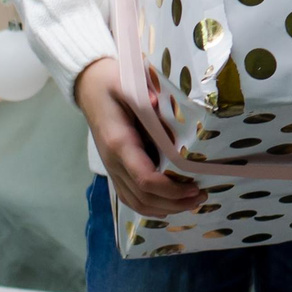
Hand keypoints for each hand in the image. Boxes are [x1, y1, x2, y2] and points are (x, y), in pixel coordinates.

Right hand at [76, 56, 204, 218]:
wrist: (89, 88)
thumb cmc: (111, 83)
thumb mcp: (126, 83)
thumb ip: (142, 95)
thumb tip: (157, 104)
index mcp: (120, 143)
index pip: (144, 179)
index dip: (170, 190)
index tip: (194, 188)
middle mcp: (114, 162)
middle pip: (143, 197)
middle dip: (174, 203)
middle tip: (202, 197)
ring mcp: (112, 169)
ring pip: (136, 202)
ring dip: (165, 208)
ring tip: (192, 202)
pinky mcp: (115, 170)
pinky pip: (130, 197)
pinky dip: (151, 206)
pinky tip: (170, 204)